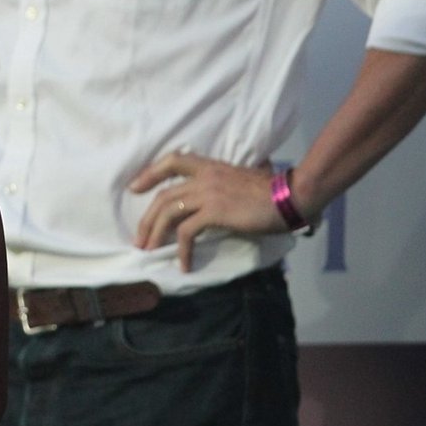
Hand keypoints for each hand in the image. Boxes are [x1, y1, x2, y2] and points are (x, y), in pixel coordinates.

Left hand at [129, 151, 283, 271]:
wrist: (290, 196)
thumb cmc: (274, 191)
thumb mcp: (243, 179)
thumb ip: (226, 185)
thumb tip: (224, 198)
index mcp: (210, 166)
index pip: (172, 161)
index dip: (150, 173)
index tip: (134, 187)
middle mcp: (204, 177)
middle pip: (164, 195)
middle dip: (147, 218)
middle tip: (139, 237)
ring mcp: (207, 193)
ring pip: (169, 212)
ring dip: (155, 234)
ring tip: (150, 251)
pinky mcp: (214, 211)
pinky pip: (187, 232)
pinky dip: (182, 250)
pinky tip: (184, 264)